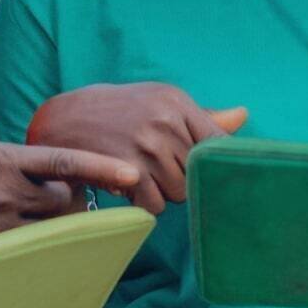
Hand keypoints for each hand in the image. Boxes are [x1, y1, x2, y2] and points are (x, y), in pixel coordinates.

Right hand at [0, 129, 143, 255]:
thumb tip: (13, 159)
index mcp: (0, 159)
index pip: (64, 163)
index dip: (104, 169)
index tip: (133, 176)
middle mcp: (3, 195)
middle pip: (63, 203)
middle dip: (73, 201)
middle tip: (72, 199)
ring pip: (43, 230)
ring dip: (50, 224)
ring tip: (41, 220)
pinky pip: (13, 250)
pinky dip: (21, 245)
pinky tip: (16, 245)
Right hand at [25, 83, 247, 215]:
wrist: (64, 118)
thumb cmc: (120, 111)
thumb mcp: (158, 103)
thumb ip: (201, 118)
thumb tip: (242, 116)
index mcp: (177, 102)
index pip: (219, 143)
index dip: (215, 164)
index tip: (207, 173)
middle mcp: (166, 122)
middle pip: (197, 175)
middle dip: (180, 178)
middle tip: (157, 167)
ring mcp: (148, 147)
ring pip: (178, 193)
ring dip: (161, 192)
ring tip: (141, 173)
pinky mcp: (129, 171)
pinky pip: (155, 205)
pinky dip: (143, 202)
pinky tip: (128, 184)